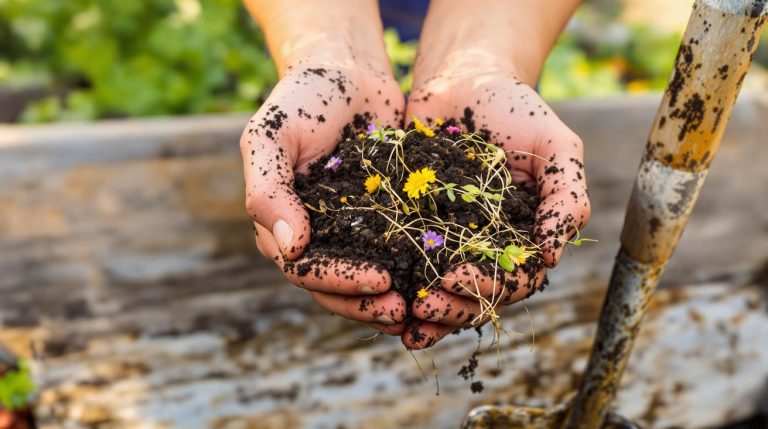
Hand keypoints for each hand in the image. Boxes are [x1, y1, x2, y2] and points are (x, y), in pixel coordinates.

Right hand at [241, 0, 408, 331]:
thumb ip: (268, 191)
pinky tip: (437, 278)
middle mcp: (315, 235)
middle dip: (367, 303)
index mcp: (281, 225)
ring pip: (366, 278)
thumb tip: (290, 248)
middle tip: (402, 310)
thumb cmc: (301, 100)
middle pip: (336, 287)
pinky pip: (396, 250)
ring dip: (389, 298)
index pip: (306, 270)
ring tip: (420, 308)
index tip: (379, 282)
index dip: (340, 282)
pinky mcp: (384, 217)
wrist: (347, 70)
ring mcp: (350, 229)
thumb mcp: (271, 138)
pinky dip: (412, 269)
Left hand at [401, 63, 589, 348]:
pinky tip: (379, 296)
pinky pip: (404, 262)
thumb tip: (551, 254)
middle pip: (475, 295)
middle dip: (452, 306)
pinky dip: (395, 285)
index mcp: (522, 236)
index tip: (456, 278)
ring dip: (426, 312)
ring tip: (404, 320)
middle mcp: (485, 245)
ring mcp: (447, 238)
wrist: (463, 78)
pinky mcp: (411, 225)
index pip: (513, 280)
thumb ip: (565, 197)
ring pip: (441, 290)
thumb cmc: (515, 110)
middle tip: (425, 306)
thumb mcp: (556, 147)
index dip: (488, 288)